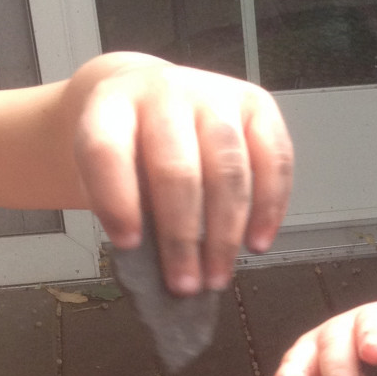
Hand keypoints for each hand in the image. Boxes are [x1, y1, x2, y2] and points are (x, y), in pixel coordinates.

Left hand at [70, 56, 292, 294]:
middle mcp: (164, 91)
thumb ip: (122, 205)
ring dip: (225, 232)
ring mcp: (215, 94)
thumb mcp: (102, 168)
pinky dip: (270, 208)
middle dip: (181, 236)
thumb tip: (156, 263)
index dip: (117, 201)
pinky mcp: (257, 104)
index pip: (108, 151)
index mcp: (111, 105)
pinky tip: (257, 242)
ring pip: (229, 169)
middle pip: (176, 168)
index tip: (128, 246)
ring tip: (218, 275)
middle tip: (184, 284)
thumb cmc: (129, 146)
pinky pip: (274, 160)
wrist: (150, 97)